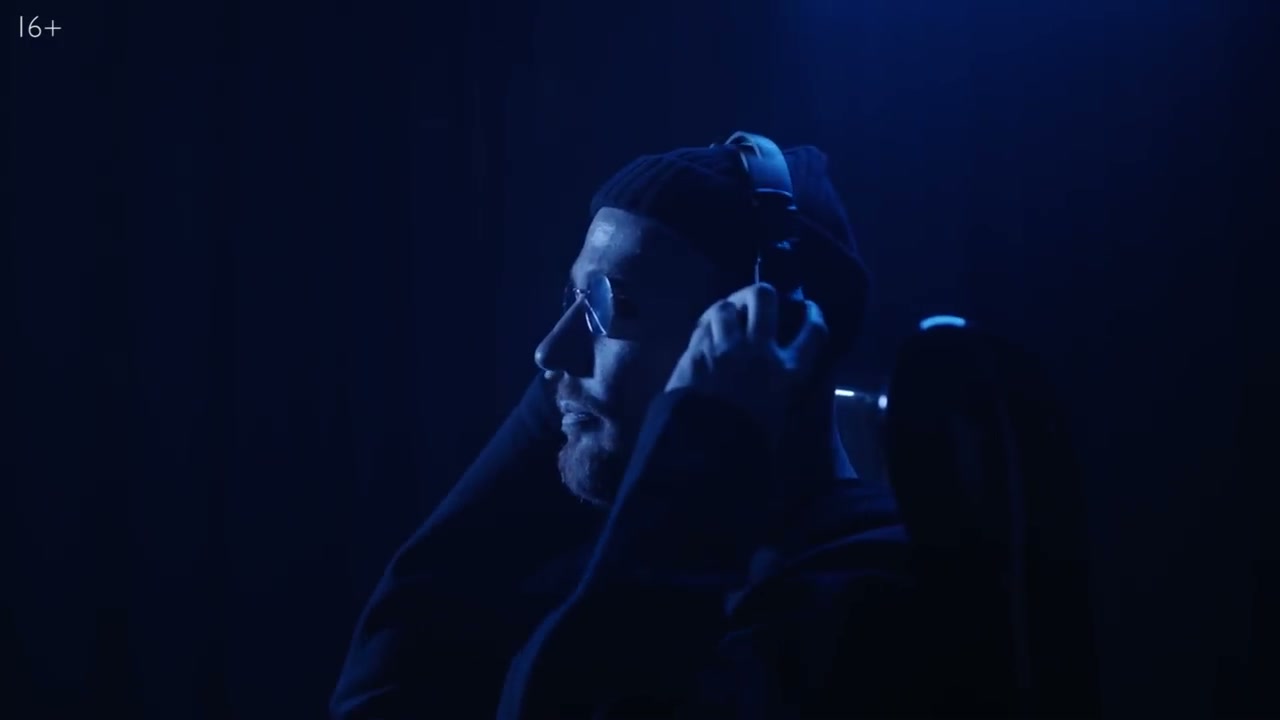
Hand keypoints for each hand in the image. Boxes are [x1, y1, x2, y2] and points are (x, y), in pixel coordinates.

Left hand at [665, 283, 828, 440]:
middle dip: (762, 295)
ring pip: (725, 305)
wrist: (704, 450)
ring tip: (727, 316)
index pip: (813, 331)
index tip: (808, 308)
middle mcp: (759, 350)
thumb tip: (782, 378)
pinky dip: (706, 326)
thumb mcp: (781, 418)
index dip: (813, 314)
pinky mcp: (695, 351)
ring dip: (727, 308)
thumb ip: (784, 390)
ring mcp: (724, 347)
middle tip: (758, 301)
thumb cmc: (749, 443)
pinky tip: (706, 332)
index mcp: (788, 371)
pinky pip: (702, 326)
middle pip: (763, 297)